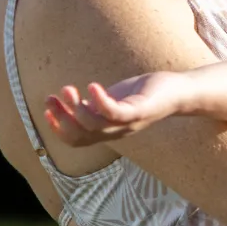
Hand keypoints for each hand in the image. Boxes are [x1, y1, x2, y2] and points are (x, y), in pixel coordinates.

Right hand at [38, 74, 192, 146]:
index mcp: (108, 130)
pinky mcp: (141, 111)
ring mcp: (129, 123)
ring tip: (67, 89)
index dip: (58, 129)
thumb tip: (72, 104)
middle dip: (60, 118)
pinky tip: (91, 86)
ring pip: (93, 125)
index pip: (77, 140)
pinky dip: (100, 101)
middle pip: (80, 134)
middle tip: (50, 99)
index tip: (45, 111)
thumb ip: (95, 106)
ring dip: (74, 108)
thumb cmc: (146, 94)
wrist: (181, 91)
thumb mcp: (115, 100)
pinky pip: (116, 112)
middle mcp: (117, 131)